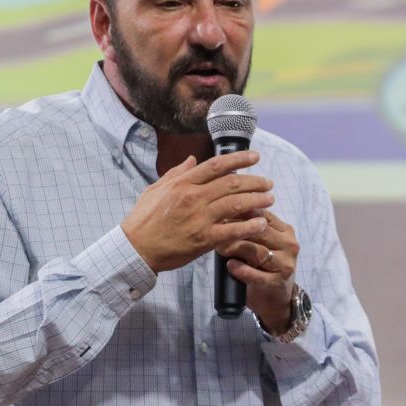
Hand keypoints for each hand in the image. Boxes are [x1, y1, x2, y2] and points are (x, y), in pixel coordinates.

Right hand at [121, 151, 273, 273]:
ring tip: (270, 200)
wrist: (136, 249)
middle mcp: (193, 197)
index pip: (216, 165)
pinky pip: (233, 231)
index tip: (254, 157)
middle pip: (232, 183)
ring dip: (257, 200)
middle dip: (255, 181)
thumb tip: (192, 159)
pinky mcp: (203, 239)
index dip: (238, 159)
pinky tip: (261, 223)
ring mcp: (199, 218)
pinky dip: (250, 226)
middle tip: (268, 183)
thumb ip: (176, 173)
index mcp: (182, 183)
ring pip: (236, 204)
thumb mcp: (155, 189)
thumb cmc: (143, 220)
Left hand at [219, 211, 299, 331]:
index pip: (262, 214)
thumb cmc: (264, 267)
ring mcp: (285, 264)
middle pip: (260, 231)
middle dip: (236, 228)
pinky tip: (230, 266)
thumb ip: (250, 228)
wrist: (277, 299)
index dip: (241, 211)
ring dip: (236, 248)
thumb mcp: (261, 243)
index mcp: (285, 230)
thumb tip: (223, 213)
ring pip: (258, 251)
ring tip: (219, 247)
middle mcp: (288, 244)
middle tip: (215, 227)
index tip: (221, 210)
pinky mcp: (277, 283)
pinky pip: (258, 275)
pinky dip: (242, 270)